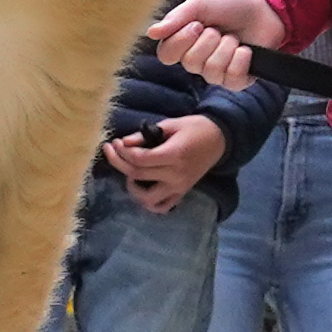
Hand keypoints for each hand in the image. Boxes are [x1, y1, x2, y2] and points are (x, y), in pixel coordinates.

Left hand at [105, 114, 227, 203]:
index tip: (115, 142)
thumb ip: (145, 135)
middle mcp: (176, 175)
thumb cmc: (194, 127)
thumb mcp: (170, 124)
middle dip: (119, 163)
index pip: (139, 159)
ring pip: (147, 198)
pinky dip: (149, 202)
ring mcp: (179, 187)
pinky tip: (142, 188)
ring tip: (129, 172)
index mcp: (174, 155)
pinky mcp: (182, 193)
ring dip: (132, 187)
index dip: (122, 152)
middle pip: (137, 175)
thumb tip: (123, 143)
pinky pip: (162, 207)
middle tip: (112, 151)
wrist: (219, 139)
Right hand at [150, 0, 281, 86]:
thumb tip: (151, 33)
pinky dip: (241, 60)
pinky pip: (232, 80)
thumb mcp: (200, 4)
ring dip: (227, 48)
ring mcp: (217, 72)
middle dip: (209, 40)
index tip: (196, 24)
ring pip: (212, 72)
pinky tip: (246, 50)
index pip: (166, 55)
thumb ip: (176, 19)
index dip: (180, 42)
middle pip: (191, 63)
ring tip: (234, 37)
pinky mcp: (238, 79)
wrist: (264, 6)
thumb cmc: (229, 4)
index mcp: (183, 42)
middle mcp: (197, 61)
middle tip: (219, 28)